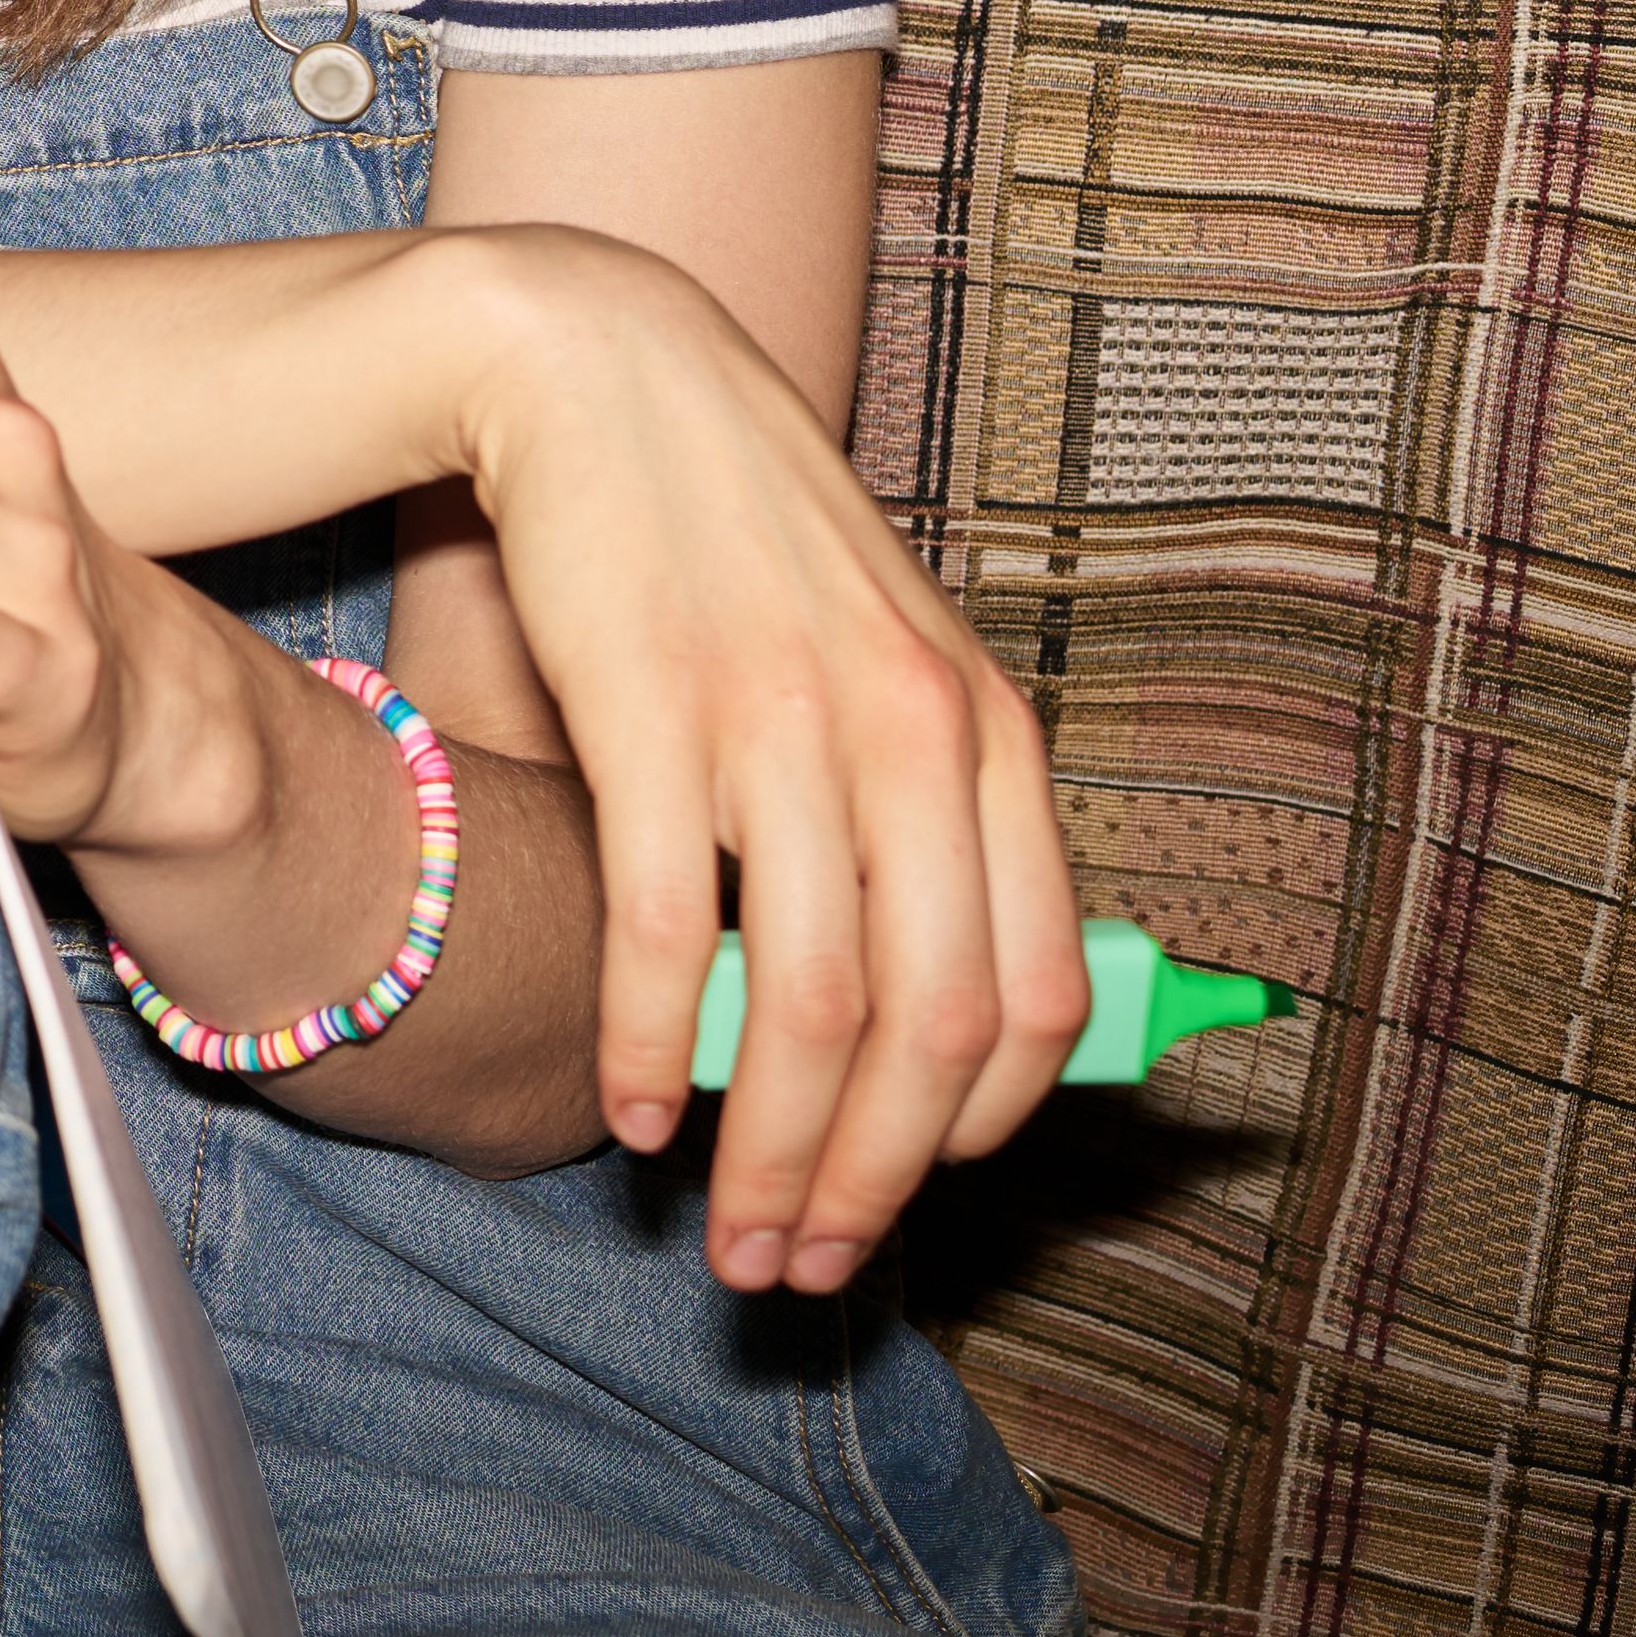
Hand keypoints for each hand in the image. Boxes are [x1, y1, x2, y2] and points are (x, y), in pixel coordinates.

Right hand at [433, 224, 1084, 1290]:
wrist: (599, 370)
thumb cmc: (735, 541)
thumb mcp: (873, 666)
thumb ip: (916, 818)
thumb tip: (915, 1023)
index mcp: (986, 731)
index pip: (1035, 994)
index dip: (973, 1136)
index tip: (899, 1201)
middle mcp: (911, 731)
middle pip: (927, 1027)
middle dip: (868, 1183)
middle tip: (804, 1266)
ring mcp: (783, 718)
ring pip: (808, 1002)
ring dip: (768, 1151)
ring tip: (726, 1231)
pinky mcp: (652, 707)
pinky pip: (665, 920)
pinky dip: (646, 1041)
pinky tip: (628, 1111)